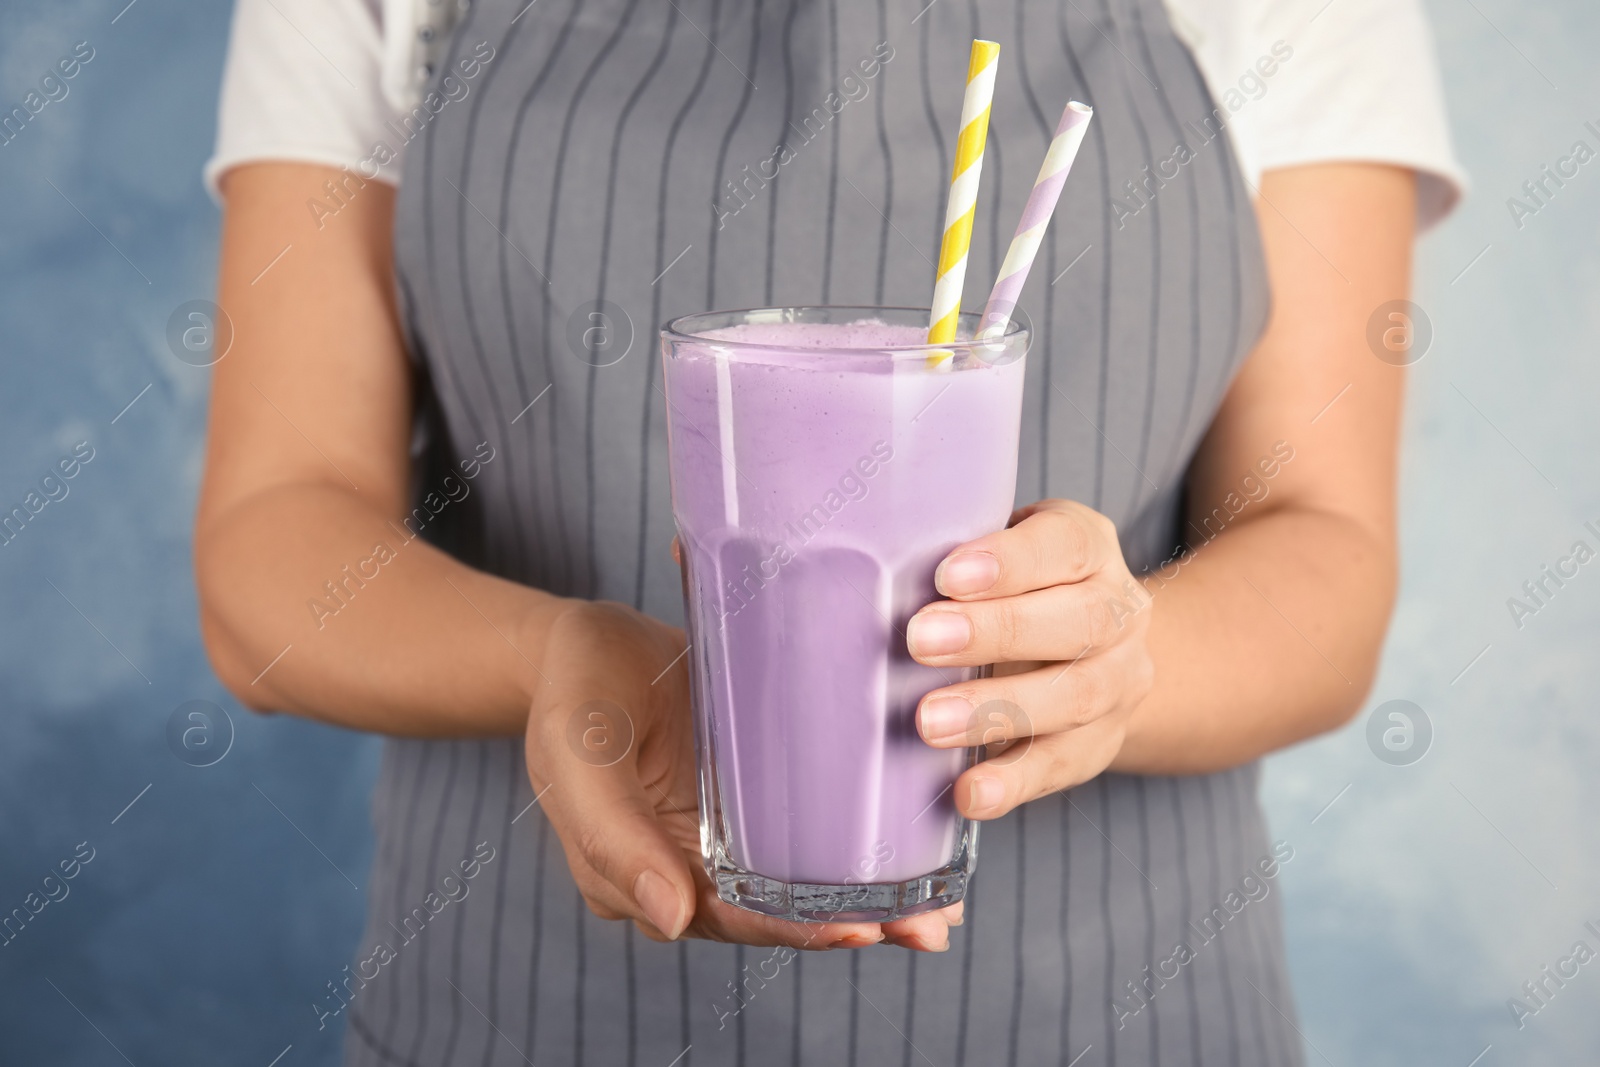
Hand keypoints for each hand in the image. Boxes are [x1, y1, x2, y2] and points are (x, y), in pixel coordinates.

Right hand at [524, 599, 960, 951]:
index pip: (729, 917)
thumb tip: (671, 920)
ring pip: (806, 876)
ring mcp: (732, 827)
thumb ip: (612, 838)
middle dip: (854, 924)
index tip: (856, 929)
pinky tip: (923, 840)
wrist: (583, 641)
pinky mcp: (762, 784)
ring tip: (940, 910)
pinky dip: (865, 836)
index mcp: (647, 874)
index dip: (791, 929)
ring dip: (873, 897)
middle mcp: (697, 864)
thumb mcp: (578, 754)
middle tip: (926, 927)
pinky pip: (815, 820)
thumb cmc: (574, 694)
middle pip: (780, 910)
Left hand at [906, 499, 1154, 819]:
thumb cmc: (1020, 589)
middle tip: (920, 641)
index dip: (1010, 561)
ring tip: (931, 722)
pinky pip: (1062, 766)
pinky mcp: (1100, 744)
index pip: (1064, 546)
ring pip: (1075, 697)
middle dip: (996, 632)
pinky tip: (971, 793)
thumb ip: (963, 561)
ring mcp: (1118, 684)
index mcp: (1090, 550)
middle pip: (1077, 621)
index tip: (946, 575)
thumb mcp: (1000, 553)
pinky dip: (1014, 782)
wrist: (1094, 650)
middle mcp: (1119, 615)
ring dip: (997, 712)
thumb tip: (882, 577)